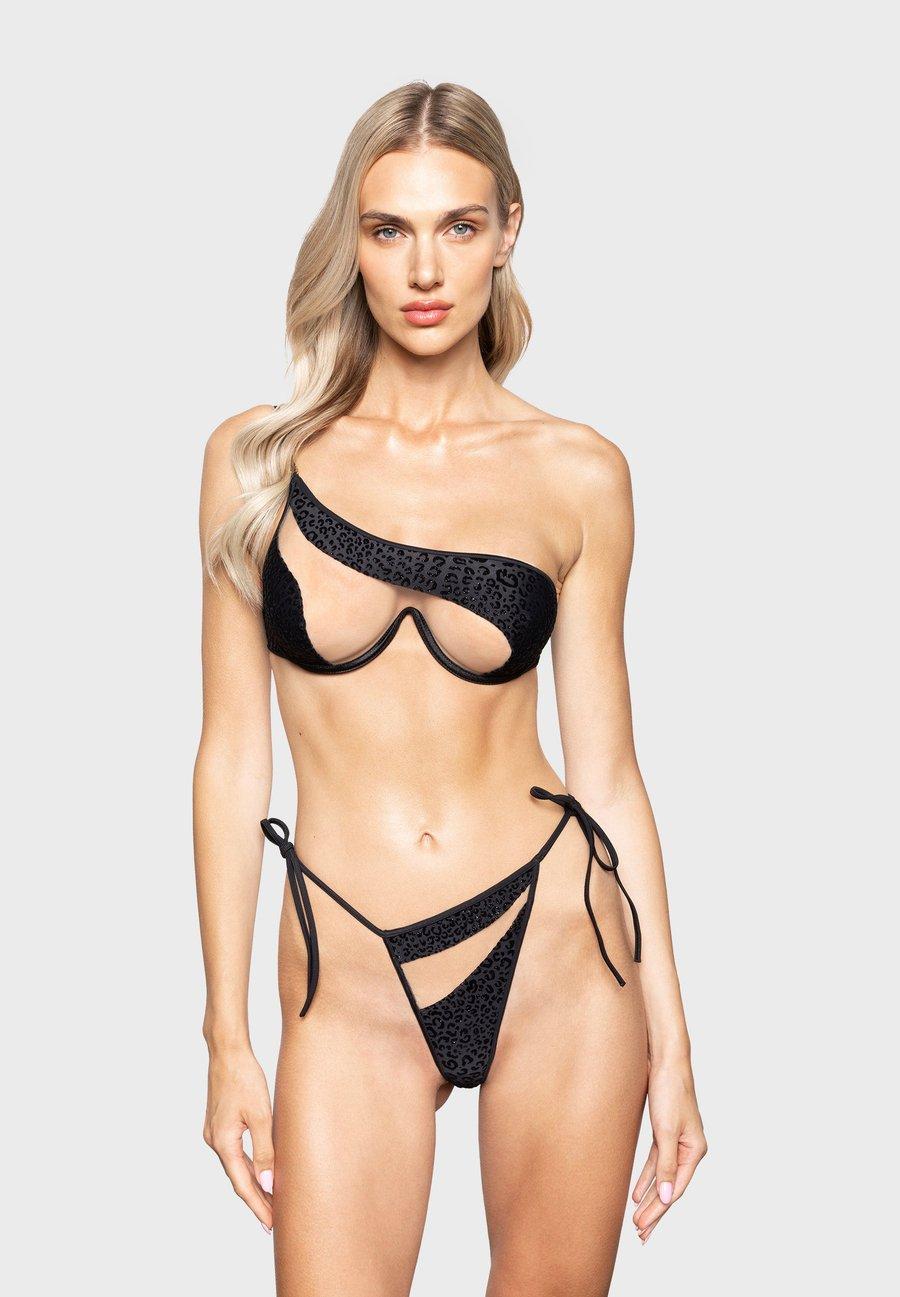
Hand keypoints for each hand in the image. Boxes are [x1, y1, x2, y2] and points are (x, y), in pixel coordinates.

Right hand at [203, 1045, 274, 1232]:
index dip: (258, 1206)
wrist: (227, 1052)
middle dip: (257, 1199)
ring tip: (272, 1201)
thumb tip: (268, 1184)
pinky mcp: (219, 1125)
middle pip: (238, 1179)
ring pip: (237, 1166)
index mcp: (223, 1143)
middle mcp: (215, 1142)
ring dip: (253, 1183)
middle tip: (276, 1221)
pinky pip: (235, 1153)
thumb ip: (266, 1151)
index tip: (272, 1225)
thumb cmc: (245, 1078)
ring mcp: (215, 1133)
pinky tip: (260, 1172)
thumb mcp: (261, 1115)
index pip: (243, 1185)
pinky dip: (249, 1166)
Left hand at [631, 1057, 706, 1242]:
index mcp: (695, 1150)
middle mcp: (689, 1148)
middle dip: (655, 1211)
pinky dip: (646, 1178)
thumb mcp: (666, 1130)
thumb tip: (665, 1197)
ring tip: (637, 1221)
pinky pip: (655, 1162)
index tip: (642, 1228)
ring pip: (661, 1177)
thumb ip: (666, 1165)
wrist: (664, 1059)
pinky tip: (637, 1193)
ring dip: (649, 1198)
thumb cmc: (669, 1090)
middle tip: (640, 1235)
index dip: (658, 1210)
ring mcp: (676, 1140)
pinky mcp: (664, 1131)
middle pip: (669, 1187)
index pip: (675, 1189)